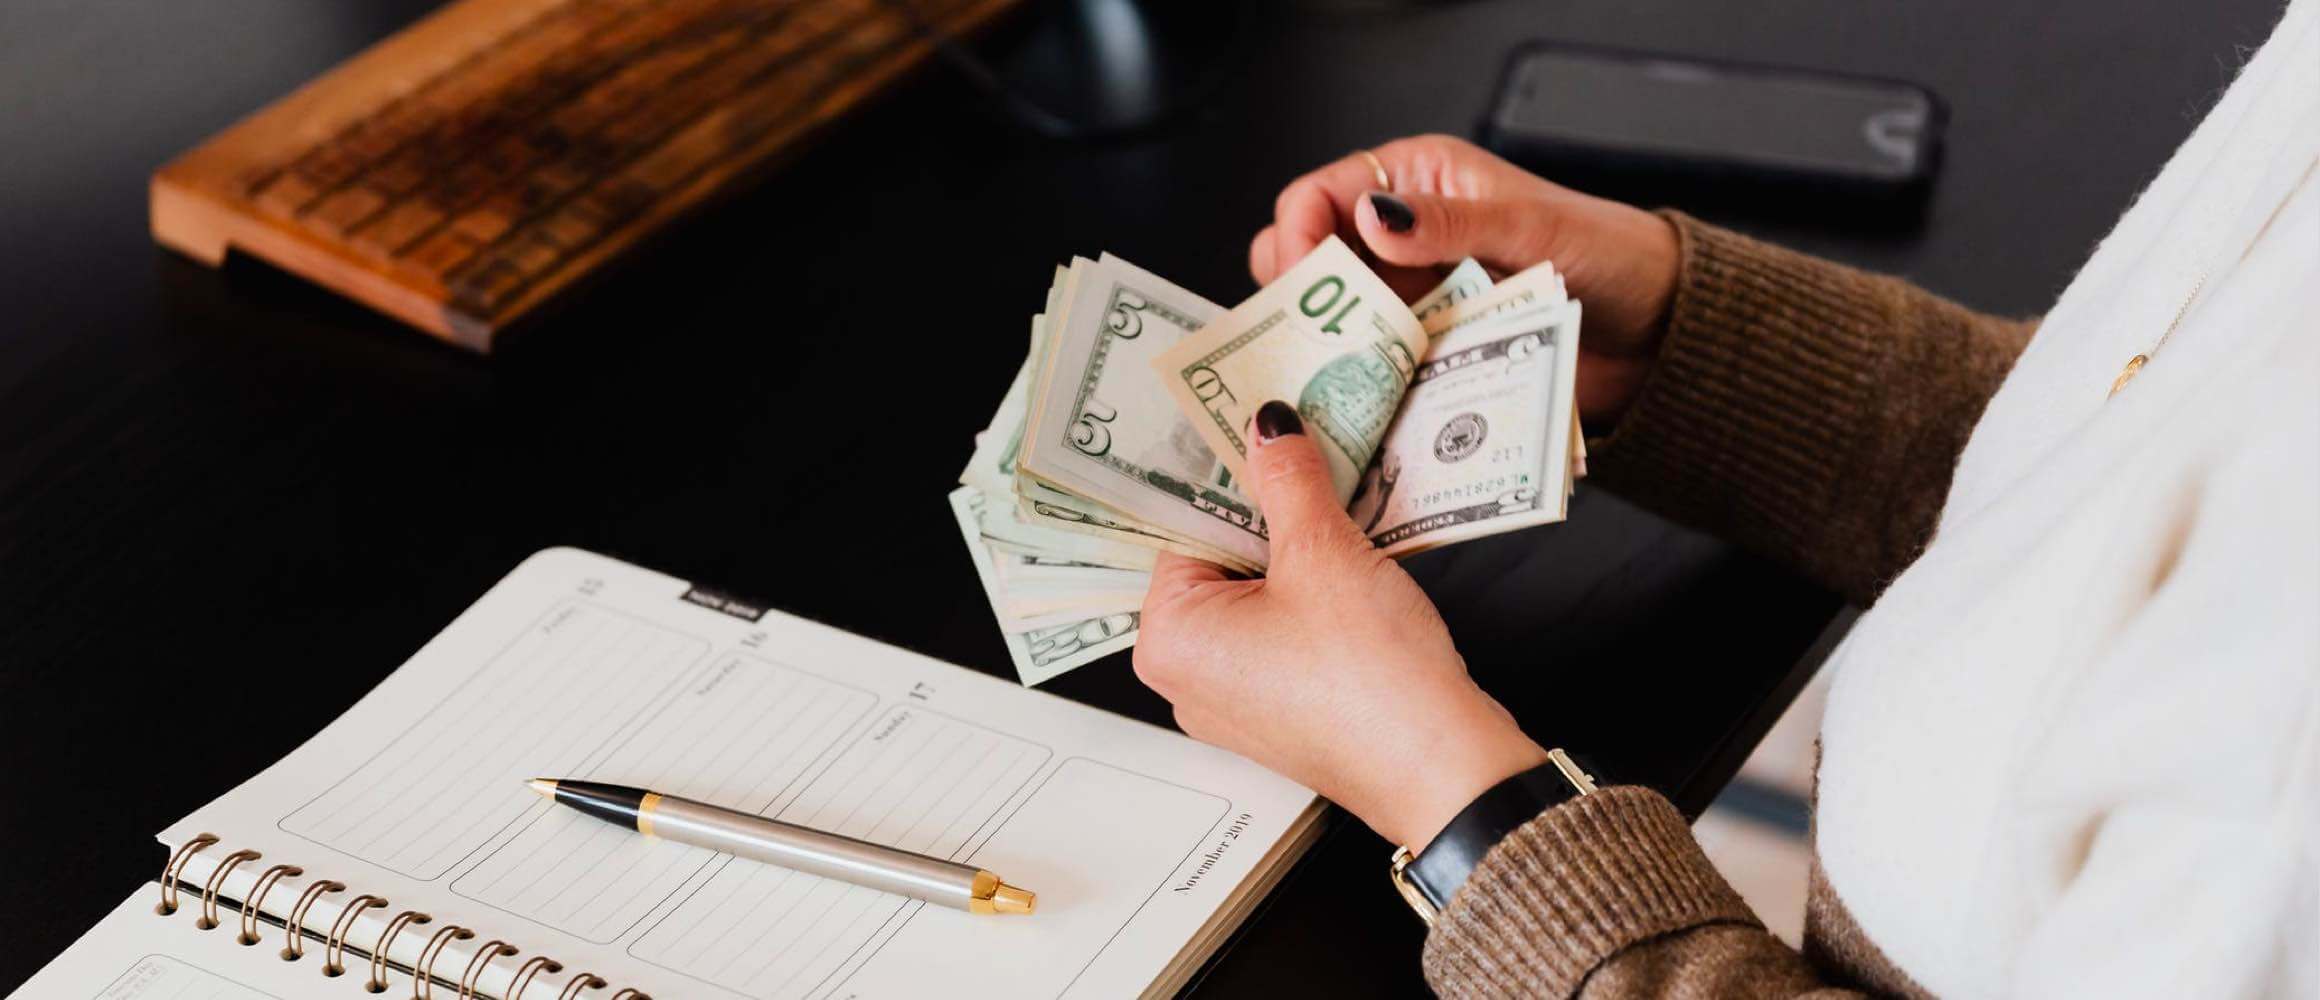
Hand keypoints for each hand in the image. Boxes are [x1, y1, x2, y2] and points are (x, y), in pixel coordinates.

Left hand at [1133, 402, 1547, 849]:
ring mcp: (1236, 700)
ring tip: (1340, 508)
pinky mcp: (1284, 711)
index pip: (1181, 527)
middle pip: (1218, 561)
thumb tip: (1269, 429)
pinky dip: (1315, 595)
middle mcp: (1187, 677)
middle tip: (1307, 461)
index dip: (1227, 478)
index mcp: (1168, 638)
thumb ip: (1287, 480)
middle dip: (1266, 514)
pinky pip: (1285, 631)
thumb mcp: (1323, 553)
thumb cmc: (1369, 678)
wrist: (1441, 767)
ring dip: (1298, 552)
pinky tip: (1355, 565)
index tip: (1258, 434)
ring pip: (1257, 595)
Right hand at [1252, 134, 1680, 423]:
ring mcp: (1415, 297)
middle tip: (1304, 338)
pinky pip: (1375, 368)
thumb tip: (1372, 215)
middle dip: (1300, 299)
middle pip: (1313, 261)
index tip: (1297, 286)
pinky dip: (1361, 386)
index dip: (1296, 236)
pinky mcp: (1429, 351)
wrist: (1660, 329)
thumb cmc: (1609, 254)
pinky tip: (1359, 406)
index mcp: (1420, 181)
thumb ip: (1450, 221)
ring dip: (1328, 349)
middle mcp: (1406, 236)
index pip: (1319, 196)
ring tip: (1329, 380)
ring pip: (1337, 321)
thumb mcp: (1529, 227)